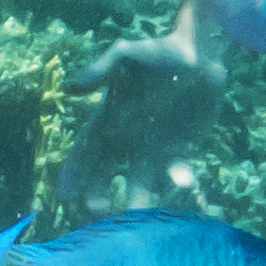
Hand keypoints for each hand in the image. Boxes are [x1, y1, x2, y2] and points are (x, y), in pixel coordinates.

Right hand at [65, 31, 226, 201]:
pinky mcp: (181, 151)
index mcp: (108, 120)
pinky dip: (180, 180)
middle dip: (99, 195)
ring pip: (141, 183)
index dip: (74, 173)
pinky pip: (178, 173)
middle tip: (99, 210)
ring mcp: (154, 148)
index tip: (65, 195)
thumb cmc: (158, 52)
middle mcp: (127, 140)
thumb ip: (101, 70)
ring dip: (138, 199)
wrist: (199, 54)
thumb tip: (70, 87)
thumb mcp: (126, 55)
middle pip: (106, 175)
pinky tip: (185, 183)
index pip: (85, 152)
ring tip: (139, 212)